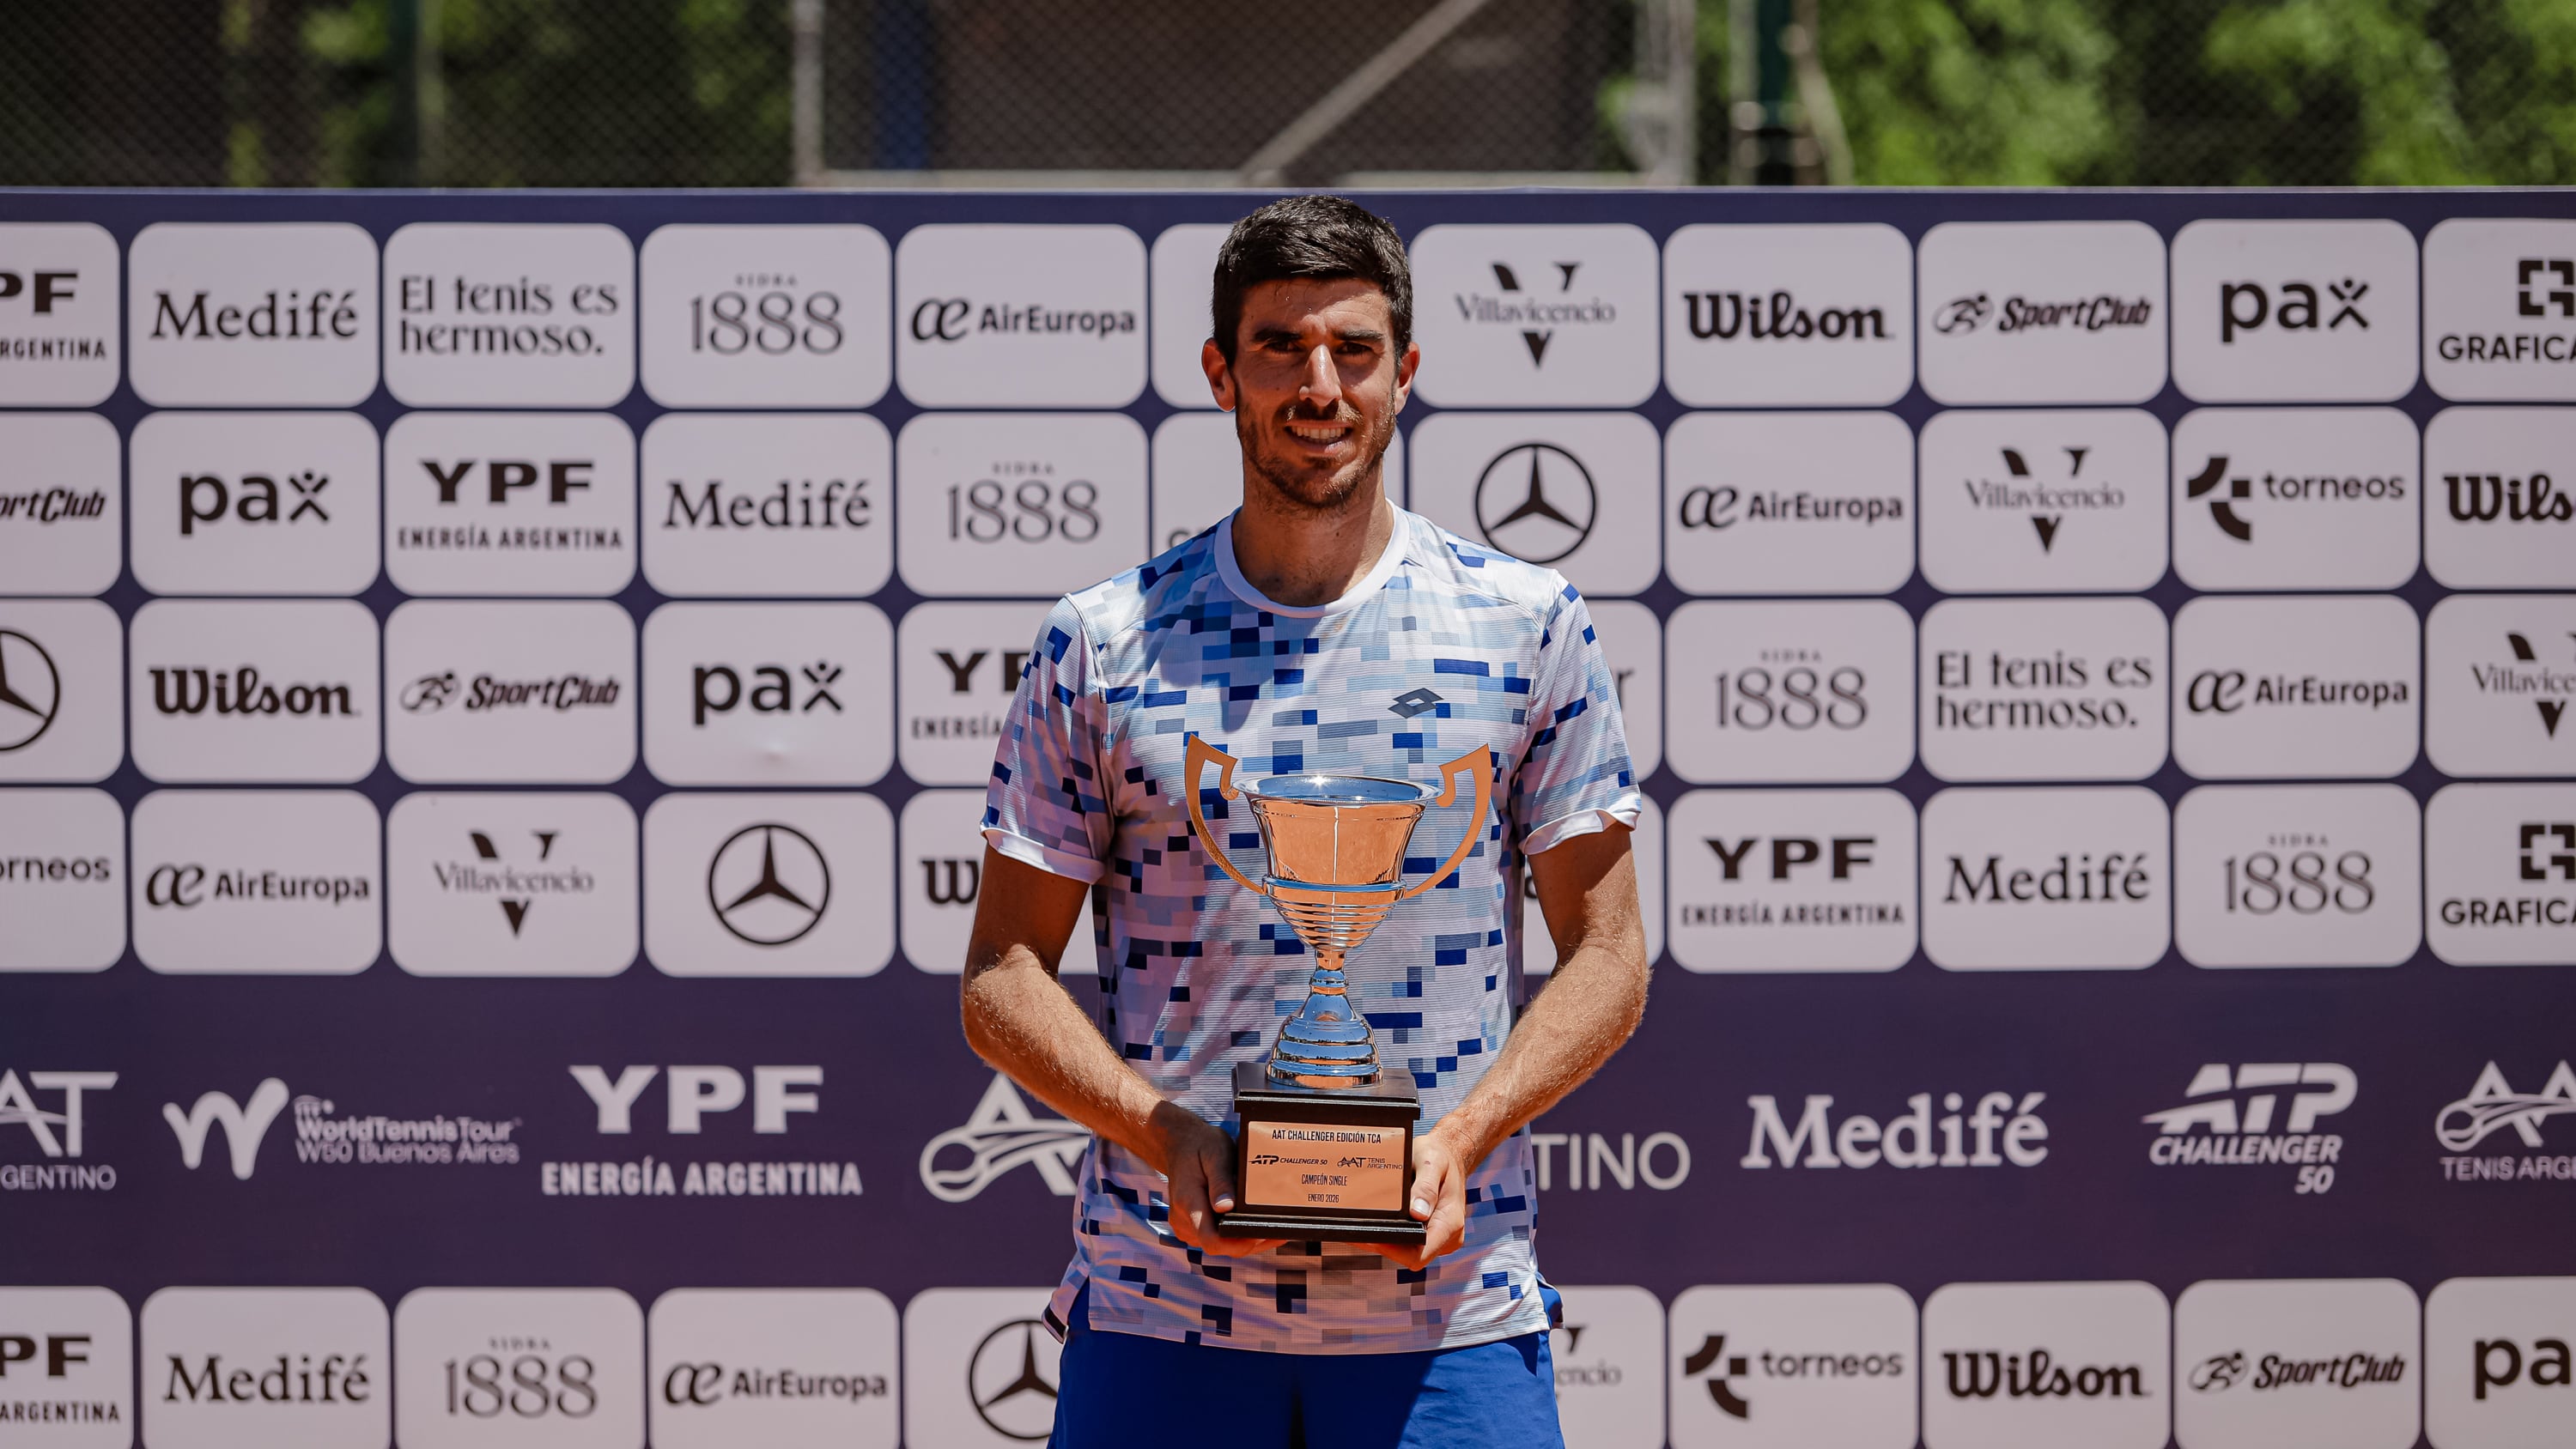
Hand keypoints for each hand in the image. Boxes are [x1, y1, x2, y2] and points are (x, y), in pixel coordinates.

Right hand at [1149, 1102, 1285, 1256]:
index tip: (1261, 1233)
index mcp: (1188, 1203)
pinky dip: (1233, 1233)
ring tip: (1267, 1222)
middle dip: (1248, 1240)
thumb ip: (1221, 1181)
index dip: (1239, 1243)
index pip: (1212, 1240)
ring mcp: (1186, 1227)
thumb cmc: (1200, 1146)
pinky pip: (1216, 1238)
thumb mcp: (1215, 1154)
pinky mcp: (1192, 1228)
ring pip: (1220, 1245)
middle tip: (1276, 1226)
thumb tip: (1226, 1207)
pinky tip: (1251, 1221)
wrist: (1179, 1145)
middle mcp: (1183, 1221)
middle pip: (1220, 1246)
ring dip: (1242, 1238)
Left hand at [1368, 1125, 1473, 1269]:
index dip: (1393, 1249)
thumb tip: (1418, 1213)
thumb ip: (1426, 1187)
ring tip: (1367, 1221)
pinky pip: (1409, 1241)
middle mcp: (1447, 1236)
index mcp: (1450, 1223)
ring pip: (1406, 1250)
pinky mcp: (1430, 1234)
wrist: (1450, 1155)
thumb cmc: (1441, 1157)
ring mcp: (1439, 1238)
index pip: (1419, 1255)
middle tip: (1360, 1225)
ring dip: (1388, 1238)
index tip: (1372, 1235)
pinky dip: (1394, 1232)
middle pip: (1408, 1255)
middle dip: (1385, 1243)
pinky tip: (1380, 1220)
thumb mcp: (1433, 1163)